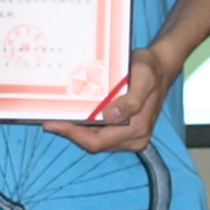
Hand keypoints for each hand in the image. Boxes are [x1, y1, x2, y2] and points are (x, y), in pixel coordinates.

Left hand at [43, 39, 177, 154]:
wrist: (160, 67)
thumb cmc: (151, 70)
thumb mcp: (144, 77)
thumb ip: (132, 99)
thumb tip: (113, 116)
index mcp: (137, 129)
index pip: (98, 141)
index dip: (74, 135)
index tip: (55, 124)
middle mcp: (133, 138)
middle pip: (93, 143)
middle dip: (71, 133)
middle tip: (49, 120)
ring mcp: (129, 136)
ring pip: (95, 139)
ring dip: (76, 130)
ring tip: (57, 118)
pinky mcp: (124, 130)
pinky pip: (100, 133)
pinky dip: (85, 126)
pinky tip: (73, 116)